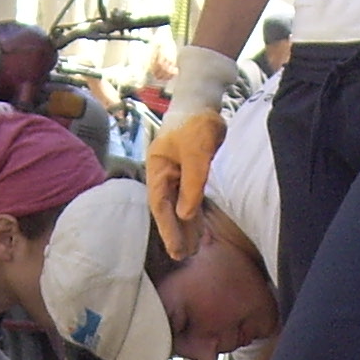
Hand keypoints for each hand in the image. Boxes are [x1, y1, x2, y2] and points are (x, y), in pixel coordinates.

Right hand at [146, 112, 224, 256]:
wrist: (202, 102)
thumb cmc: (196, 123)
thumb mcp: (198, 153)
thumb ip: (193, 184)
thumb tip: (186, 215)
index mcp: (157, 168)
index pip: (160, 204)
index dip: (168, 229)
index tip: (175, 249)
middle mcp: (163, 175)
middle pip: (168, 209)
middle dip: (176, 233)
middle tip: (183, 257)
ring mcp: (176, 175)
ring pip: (179, 206)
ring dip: (185, 228)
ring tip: (191, 250)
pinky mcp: (189, 175)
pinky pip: (190, 200)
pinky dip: (194, 216)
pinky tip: (198, 231)